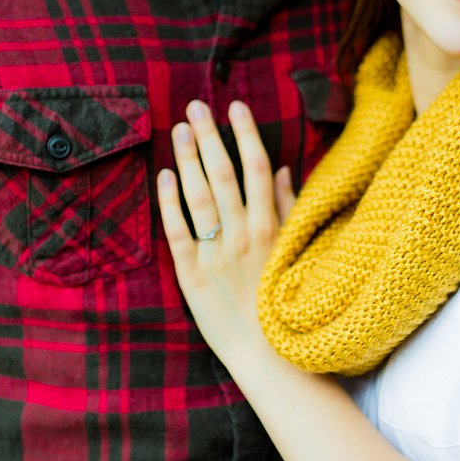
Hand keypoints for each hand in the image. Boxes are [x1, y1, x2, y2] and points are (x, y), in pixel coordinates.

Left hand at [157, 100, 294, 371]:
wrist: (269, 354)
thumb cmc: (286, 302)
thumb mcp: (296, 249)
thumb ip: (289, 207)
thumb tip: (282, 168)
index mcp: (271, 228)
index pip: (256, 169)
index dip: (245, 134)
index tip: (235, 106)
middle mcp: (242, 235)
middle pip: (223, 175)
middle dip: (210, 137)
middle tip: (195, 106)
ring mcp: (215, 254)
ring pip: (199, 197)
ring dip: (188, 160)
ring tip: (180, 130)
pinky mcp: (191, 275)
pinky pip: (178, 232)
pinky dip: (169, 203)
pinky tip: (163, 176)